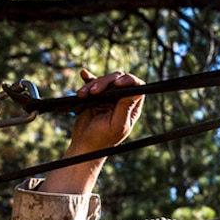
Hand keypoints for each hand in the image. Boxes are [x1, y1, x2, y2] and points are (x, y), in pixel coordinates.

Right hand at [35, 69, 144, 194]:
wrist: (84, 144)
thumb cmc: (102, 139)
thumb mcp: (117, 124)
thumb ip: (125, 107)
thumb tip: (136, 90)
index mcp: (131, 107)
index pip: (136, 86)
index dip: (129, 80)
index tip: (117, 83)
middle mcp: (122, 99)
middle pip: (118, 79)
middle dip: (105, 82)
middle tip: (94, 92)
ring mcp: (108, 97)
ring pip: (105, 80)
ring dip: (92, 84)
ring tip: (83, 94)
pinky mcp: (95, 96)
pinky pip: (93, 83)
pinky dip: (88, 79)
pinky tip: (84, 74)